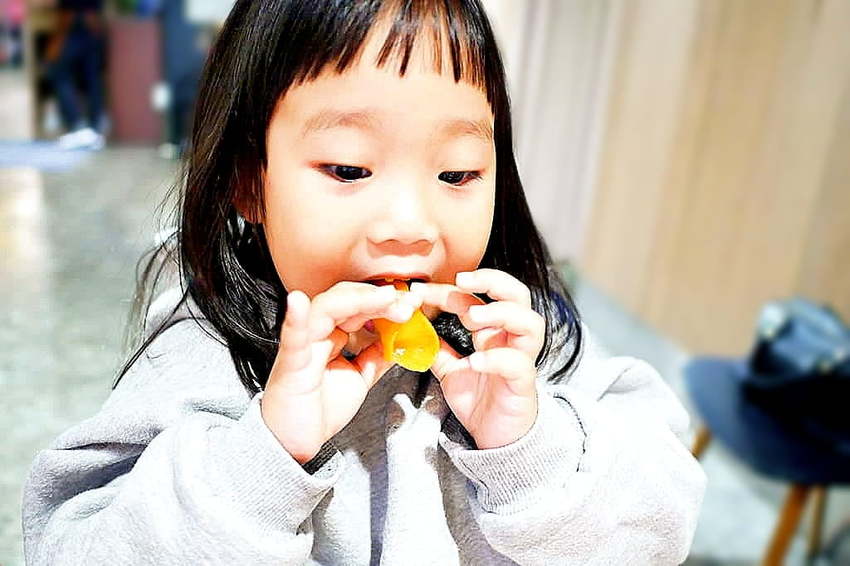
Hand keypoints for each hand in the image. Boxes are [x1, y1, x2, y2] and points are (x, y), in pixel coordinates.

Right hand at [261, 282, 422, 463]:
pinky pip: (292, 338)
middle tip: (407, 301)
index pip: (359, 306)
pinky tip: (299, 302)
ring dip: (358, 300)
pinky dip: (295, 318)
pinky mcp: (291, 364)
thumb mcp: (358, 379)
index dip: (386, 302)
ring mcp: (303, 347)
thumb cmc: (317, 411)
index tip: (412, 303)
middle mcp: (317, 336)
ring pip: (325, 309)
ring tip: (387, 298)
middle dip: (379, 297)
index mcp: (332, 337)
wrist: (292, 444)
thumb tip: (396, 341)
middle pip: (345, 299)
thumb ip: (374, 358)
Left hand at [409, 269, 544, 449]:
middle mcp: (510, 339)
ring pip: (529, 322)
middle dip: (492, 280)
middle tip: (462, 280)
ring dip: (501, 313)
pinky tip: (474, 362)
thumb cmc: (480, 401)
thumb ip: (437, 349)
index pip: (473, 299)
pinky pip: (517, 363)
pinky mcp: (523, 383)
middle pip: (517, 295)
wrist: (496, 438)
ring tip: (472, 318)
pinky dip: (496, 358)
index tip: (419, 292)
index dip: (446, 291)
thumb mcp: (450, 371)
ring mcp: (520, 359)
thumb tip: (414, 330)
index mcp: (491, 332)